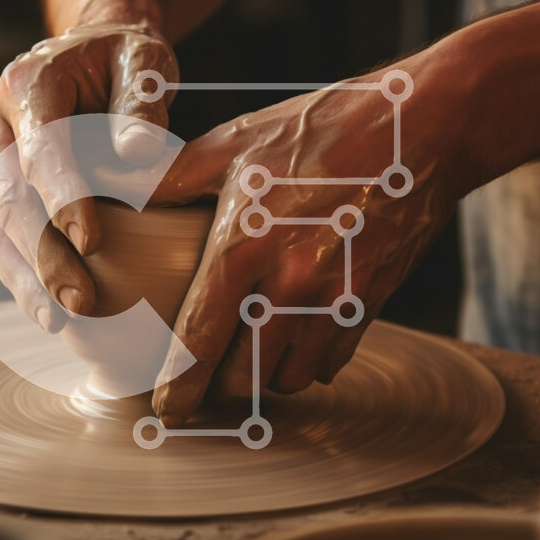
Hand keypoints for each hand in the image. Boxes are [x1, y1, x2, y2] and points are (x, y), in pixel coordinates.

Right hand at [0, 23, 177, 331]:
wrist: (87, 53)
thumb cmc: (123, 60)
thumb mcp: (144, 63)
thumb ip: (142, 103)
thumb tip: (139, 155)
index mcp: (29, 83)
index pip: (42, 149)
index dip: (63, 196)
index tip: (91, 240)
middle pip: (10, 199)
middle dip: (42, 256)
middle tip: (79, 302)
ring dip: (25, 280)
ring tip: (57, 322)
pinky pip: (0, 237)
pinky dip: (22, 276)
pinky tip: (48, 312)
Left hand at [145, 64, 471, 425]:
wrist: (422, 129)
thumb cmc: (322, 128)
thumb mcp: (236, 142)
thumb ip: (171, 176)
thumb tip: (117, 189)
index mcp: (244, 245)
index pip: (199, 339)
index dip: (178, 386)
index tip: (165, 410)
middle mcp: (289, 283)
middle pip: (242, 376)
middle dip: (218, 388)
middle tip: (204, 382)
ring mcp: (335, 298)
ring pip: (288, 377)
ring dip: (264, 377)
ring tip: (249, 358)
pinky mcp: (371, 301)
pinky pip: (332, 360)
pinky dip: (309, 361)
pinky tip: (296, 336)